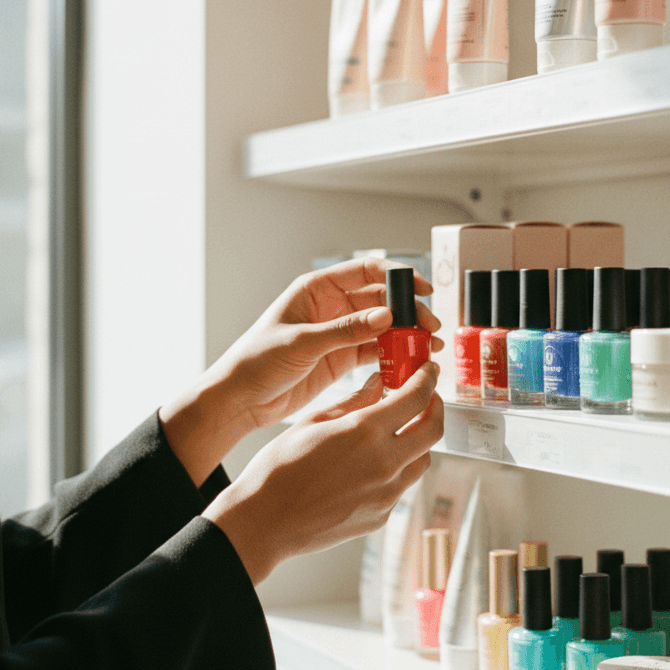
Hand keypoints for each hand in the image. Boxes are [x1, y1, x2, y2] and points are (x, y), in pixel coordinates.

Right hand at [203, 362, 443, 583]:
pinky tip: (375, 462)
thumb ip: (353, 401)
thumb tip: (378, 384)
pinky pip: (402, 486)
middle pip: (433, 430)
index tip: (428, 371)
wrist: (265, 522)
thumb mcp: (313, 422)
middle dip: (434, 408)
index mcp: (366, 432)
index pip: (416, 398)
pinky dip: (398, 468)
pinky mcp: (381, 515)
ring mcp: (386, 494)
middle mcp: (384, 463)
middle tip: (426, 397)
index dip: (427, 380)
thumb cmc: (279, 469)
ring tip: (400, 430)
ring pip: (422, 460)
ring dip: (419, 440)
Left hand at [212, 257, 441, 429]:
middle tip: (429, 326)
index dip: (397, 277)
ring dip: (405, 334)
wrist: (240, 398)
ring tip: (427, 347)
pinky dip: (393, 355)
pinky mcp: (341, 358)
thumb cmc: (257, 360)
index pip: (366, 272)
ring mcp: (338, 332)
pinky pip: (374, 351)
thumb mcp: (302, 342)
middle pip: (380, 300)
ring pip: (381, 327)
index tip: (421, 289)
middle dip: (407, 311)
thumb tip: (386, 317)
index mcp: (317, 289)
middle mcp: (331, 306)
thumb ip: (346, 330)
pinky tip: (410, 362)